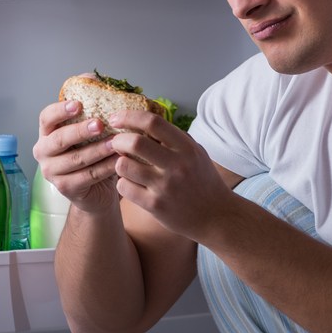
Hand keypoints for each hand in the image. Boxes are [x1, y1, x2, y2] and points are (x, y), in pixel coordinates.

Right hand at [32, 92, 119, 214]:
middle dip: (80, 131)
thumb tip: (96, 77)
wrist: (97, 189)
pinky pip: (86, 177)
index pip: (46, 117)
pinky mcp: (65, 189)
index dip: (60, 110)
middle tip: (100, 124)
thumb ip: (91, 100)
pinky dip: (104, 168)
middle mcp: (44, 151)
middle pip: (59, 140)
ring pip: (76, 159)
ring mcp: (52, 172)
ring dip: (97, 150)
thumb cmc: (93, 151)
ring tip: (116, 143)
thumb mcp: (92, 126)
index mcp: (47, 132)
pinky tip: (118, 161)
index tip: (77, 104)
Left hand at [105, 110, 236, 240]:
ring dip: (119, 163)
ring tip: (124, 165)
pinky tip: (130, 184)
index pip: (153, 122)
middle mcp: (176, 165)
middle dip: (118, 140)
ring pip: (124, 166)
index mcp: (186, 148)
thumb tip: (146, 120)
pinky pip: (125, 188)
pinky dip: (122, 183)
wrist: (216, 216)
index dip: (129, 116)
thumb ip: (175, 138)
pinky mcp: (156, 206)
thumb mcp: (196, 153)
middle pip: (135, 143)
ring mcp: (165, 187)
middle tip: (115, 143)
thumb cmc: (203, 181)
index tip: (116, 118)